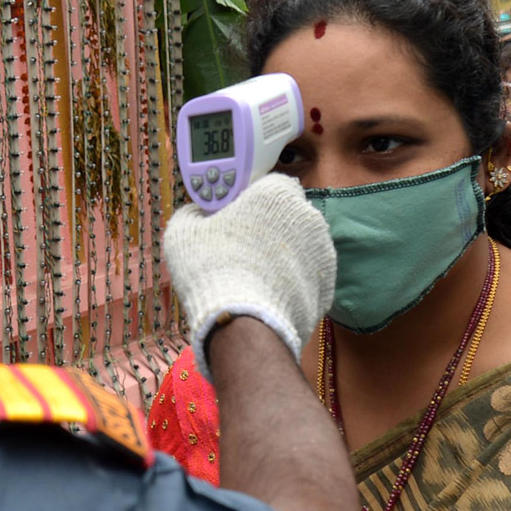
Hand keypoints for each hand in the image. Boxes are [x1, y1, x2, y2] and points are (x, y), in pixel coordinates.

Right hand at [163, 174, 335, 380]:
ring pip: (297, 246)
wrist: (244, 326)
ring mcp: (322, 252)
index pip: (264, 184)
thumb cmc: (213, 270)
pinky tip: (268, 293)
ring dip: (280, 254)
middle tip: (239, 247)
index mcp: (277, 193)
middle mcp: (307, 216)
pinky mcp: (326, 285)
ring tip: (253, 275)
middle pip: (284, 214)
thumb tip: (197, 212)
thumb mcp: (183, 232)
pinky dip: (290, 281)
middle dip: (266, 226)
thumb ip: (194, 212)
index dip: (246, 199)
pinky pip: (304, 275)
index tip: (231, 216)